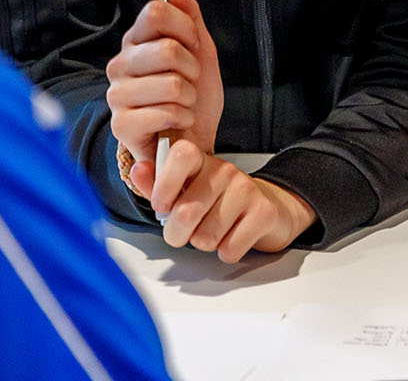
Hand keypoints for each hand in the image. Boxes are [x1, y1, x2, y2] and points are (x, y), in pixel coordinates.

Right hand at [107, 0, 222, 179]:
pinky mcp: (121, 124)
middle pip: (166, 49)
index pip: (156, 13)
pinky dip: (182, 118)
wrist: (192, 139)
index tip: (193, 47)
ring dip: (189, 97)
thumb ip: (190, 18)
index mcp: (136, 41)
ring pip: (171, 83)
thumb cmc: (194, 96)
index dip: (186, 30)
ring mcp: (117, 94)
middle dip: (192, 69)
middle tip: (189, 82)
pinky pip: (164, 113)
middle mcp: (120, 64)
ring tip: (183, 104)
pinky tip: (177, 121)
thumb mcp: (201, 51)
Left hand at [131, 141, 317, 261]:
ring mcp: (247, 190)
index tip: (162, 205)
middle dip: (178, 234)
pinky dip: (226, 252)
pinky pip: (229, 249)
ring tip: (214, 230)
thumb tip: (138, 170)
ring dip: (205, 243)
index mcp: (202, 161)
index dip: (163, 184)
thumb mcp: (185, 190)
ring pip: (206, 237)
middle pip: (186, 213)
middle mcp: (225, 171)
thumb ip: (158, 184)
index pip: (181, 154)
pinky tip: (232, 237)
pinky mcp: (264, 213)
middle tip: (185, 231)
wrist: (268, 209)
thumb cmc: (219, 202)